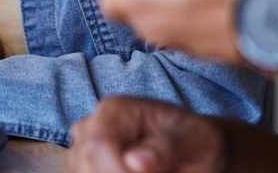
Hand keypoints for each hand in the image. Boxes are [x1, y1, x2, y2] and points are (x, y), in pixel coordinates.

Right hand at [69, 97, 277, 172]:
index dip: (116, 172)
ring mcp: (82, 149)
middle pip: (85, 165)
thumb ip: (167, 148)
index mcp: (114, 109)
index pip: (98, 147)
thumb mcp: (194, 141)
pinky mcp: (84, 167)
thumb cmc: (195, 140)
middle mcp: (90, 126)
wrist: (193, 149)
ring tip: (156, 170)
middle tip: (161, 172)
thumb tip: (135, 161)